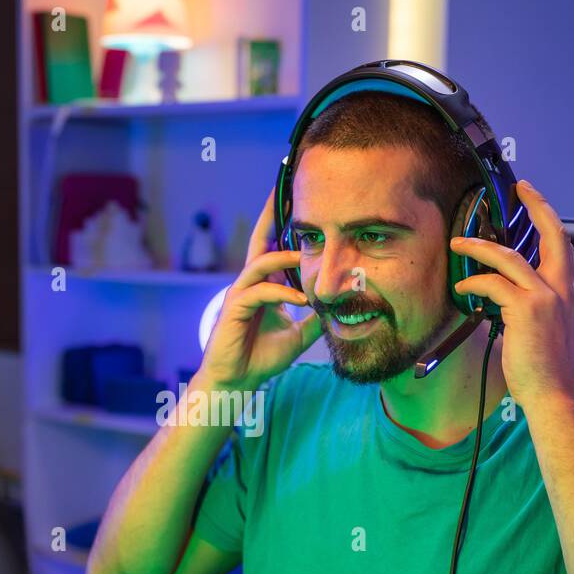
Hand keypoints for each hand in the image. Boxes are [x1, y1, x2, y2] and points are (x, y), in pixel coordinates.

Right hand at [195, 188, 322, 393]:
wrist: (238, 382)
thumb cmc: (261, 357)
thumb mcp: (297, 335)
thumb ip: (314, 318)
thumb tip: (338, 308)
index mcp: (263, 286)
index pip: (272, 248)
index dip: (281, 226)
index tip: (294, 202)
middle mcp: (249, 284)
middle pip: (259, 242)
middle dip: (271, 217)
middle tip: (285, 191)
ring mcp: (239, 295)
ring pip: (259, 263)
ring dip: (283, 257)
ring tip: (305, 255)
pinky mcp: (234, 310)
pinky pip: (259, 293)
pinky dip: (281, 293)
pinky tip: (301, 299)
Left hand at [449, 180, 573, 410]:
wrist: (554, 395)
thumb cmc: (544, 371)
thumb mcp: (545, 331)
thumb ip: (529, 307)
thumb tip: (500, 295)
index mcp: (569, 294)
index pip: (562, 245)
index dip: (549, 217)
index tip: (533, 197)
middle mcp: (564, 290)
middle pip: (553, 234)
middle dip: (536, 205)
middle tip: (519, 187)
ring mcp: (547, 297)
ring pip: (510, 257)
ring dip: (480, 248)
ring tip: (459, 244)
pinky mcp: (527, 309)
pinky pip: (493, 283)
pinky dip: (474, 283)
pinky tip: (462, 289)